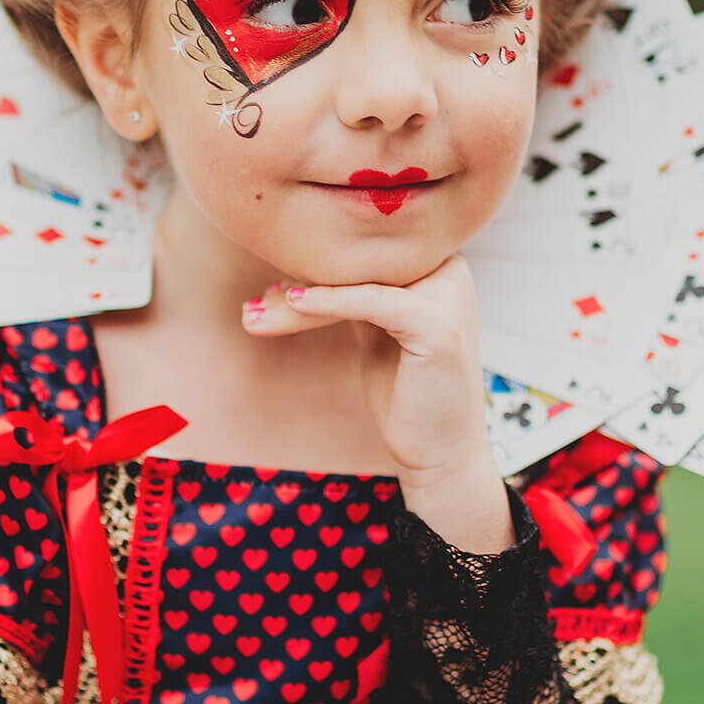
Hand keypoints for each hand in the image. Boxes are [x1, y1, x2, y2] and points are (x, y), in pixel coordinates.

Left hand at [243, 257, 510, 551]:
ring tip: (255, 313)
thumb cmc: (409, 395)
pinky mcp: (438, 325)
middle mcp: (451, 269)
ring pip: (358, 279)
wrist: (443, 454)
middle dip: (302, 278)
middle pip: (361, 261)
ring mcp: (449, 295)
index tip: (268, 281)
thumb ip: (354, 293)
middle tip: (253, 303)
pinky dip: (326, 302)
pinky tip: (291, 303)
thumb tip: (293, 270)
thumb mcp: (378, 330)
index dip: (314, 261)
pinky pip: (369, 301)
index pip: (367, 249)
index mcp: (441, 262)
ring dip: (300, 298)